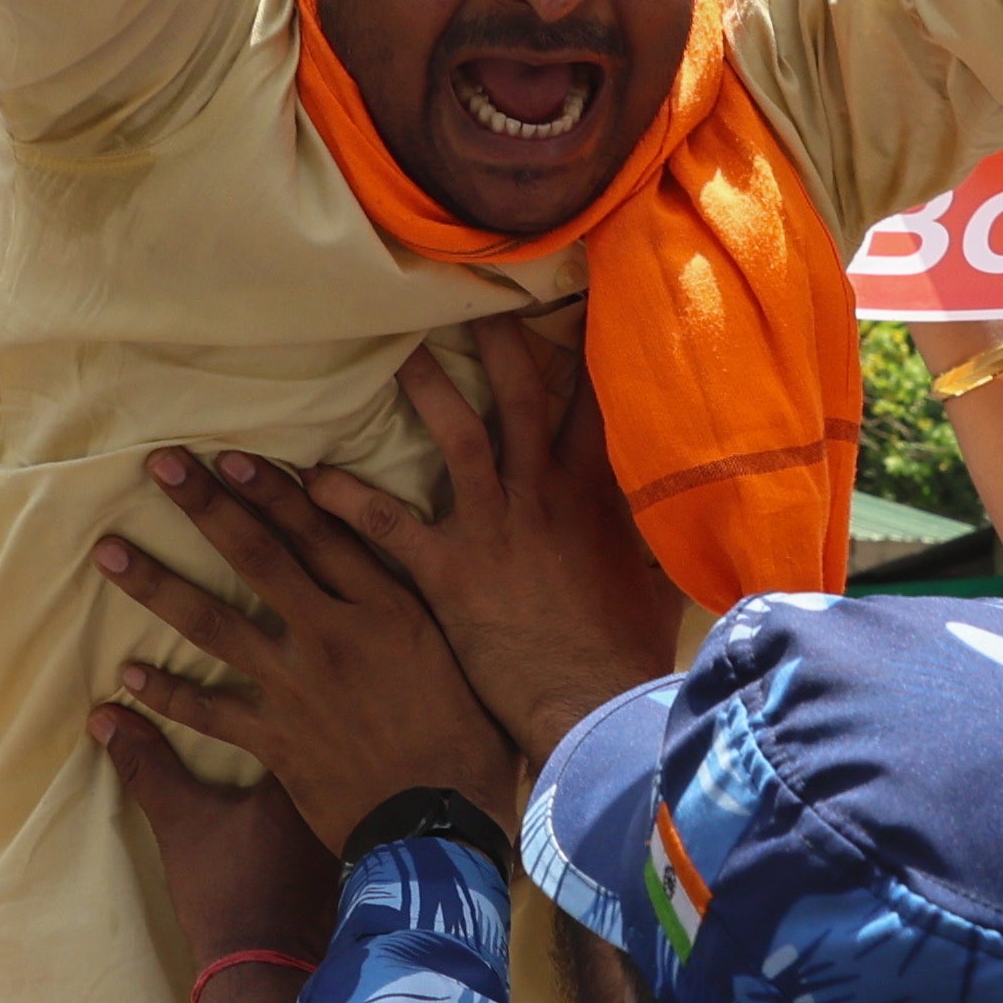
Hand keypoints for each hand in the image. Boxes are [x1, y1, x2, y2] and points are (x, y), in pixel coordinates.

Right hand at [94, 703, 340, 970]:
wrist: (260, 970)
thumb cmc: (223, 891)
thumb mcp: (179, 822)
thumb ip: (148, 766)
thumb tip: (104, 717)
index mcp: (304, 771)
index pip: (305, 715)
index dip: (292, 702)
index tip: (279, 693)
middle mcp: (344, 795)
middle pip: (335, 745)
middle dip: (321, 734)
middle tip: (298, 724)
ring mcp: (358, 832)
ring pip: (351, 784)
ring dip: (335, 774)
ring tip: (320, 762)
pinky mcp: (362, 865)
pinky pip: (359, 822)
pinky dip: (345, 814)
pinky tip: (322, 826)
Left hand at [101, 450, 522, 853]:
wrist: (439, 827)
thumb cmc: (467, 740)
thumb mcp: (455, 652)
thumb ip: (415, 606)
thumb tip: (394, 564)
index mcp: (386, 608)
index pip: (320, 533)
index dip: (273, 491)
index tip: (230, 455)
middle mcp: (333, 636)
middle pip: (259, 557)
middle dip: (207, 508)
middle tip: (160, 466)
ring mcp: (296, 687)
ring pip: (215, 624)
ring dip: (158, 585)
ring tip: (110, 554)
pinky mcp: (273, 739)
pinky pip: (208, 710)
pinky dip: (166, 694)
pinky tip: (128, 676)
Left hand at [302, 315, 687, 761]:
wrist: (590, 707)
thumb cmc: (625, 656)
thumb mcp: (657, 586)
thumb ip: (660, 543)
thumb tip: (693, 522)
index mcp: (597, 494)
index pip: (594, 404)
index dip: (587, 351)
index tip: (575, 303)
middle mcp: (544, 494)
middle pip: (521, 396)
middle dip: (498, 341)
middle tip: (469, 295)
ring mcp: (494, 527)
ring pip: (456, 436)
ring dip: (424, 391)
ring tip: (392, 354)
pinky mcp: (448, 570)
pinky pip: (386, 523)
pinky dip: (346, 499)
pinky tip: (310, 478)